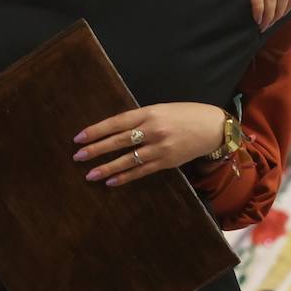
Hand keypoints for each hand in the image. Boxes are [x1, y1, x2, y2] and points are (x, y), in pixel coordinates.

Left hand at [72, 103, 226, 186]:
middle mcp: (153, 130)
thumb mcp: (159, 109)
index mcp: (148, 113)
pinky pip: (142, 171)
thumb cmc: (184, 114)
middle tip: (77, 156)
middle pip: (118, 141)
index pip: (116, 122)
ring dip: (107, 167)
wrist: (213, 127)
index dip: (96, 130)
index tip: (79, 138)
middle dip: (96, 149)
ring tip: (89, 174)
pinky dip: (125, 177)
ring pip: (128, 159)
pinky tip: (111, 182)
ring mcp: (160, 148)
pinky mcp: (167, 162)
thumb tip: (113, 130)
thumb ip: (138, 118)